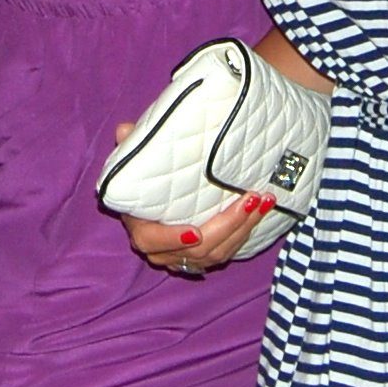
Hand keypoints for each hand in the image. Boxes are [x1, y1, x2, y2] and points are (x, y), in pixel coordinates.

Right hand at [112, 120, 274, 272]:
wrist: (160, 200)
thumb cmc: (148, 179)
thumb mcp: (136, 161)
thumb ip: (131, 146)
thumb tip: (125, 129)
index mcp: (140, 226)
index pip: (151, 241)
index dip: (172, 239)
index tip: (196, 232)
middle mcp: (162, 250)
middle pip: (196, 250)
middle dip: (227, 225)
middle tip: (249, 199)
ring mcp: (184, 257)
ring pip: (216, 253)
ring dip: (243, 227)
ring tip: (263, 201)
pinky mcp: (205, 257)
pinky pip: (227, 251)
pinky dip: (246, 232)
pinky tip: (261, 211)